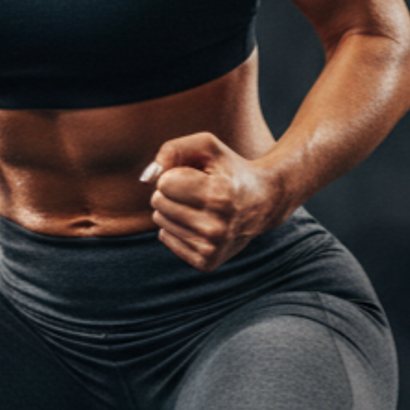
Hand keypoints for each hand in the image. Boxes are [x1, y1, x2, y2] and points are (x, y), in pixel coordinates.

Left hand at [140, 132, 277, 270]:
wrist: (263, 202)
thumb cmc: (228, 169)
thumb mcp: (207, 146)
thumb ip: (172, 150)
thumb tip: (145, 180)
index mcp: (220, 196)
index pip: (164, 183)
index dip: (176, 174)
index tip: (199, 176)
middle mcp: (217, 227)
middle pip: (158, 202)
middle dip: (172, 191)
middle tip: (199, 191)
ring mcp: (213, 249)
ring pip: (159, 220)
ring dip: (173, 209)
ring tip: (200, 206)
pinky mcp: (206, 263)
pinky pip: (165, 237)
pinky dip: (176, 227)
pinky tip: (200, 223)